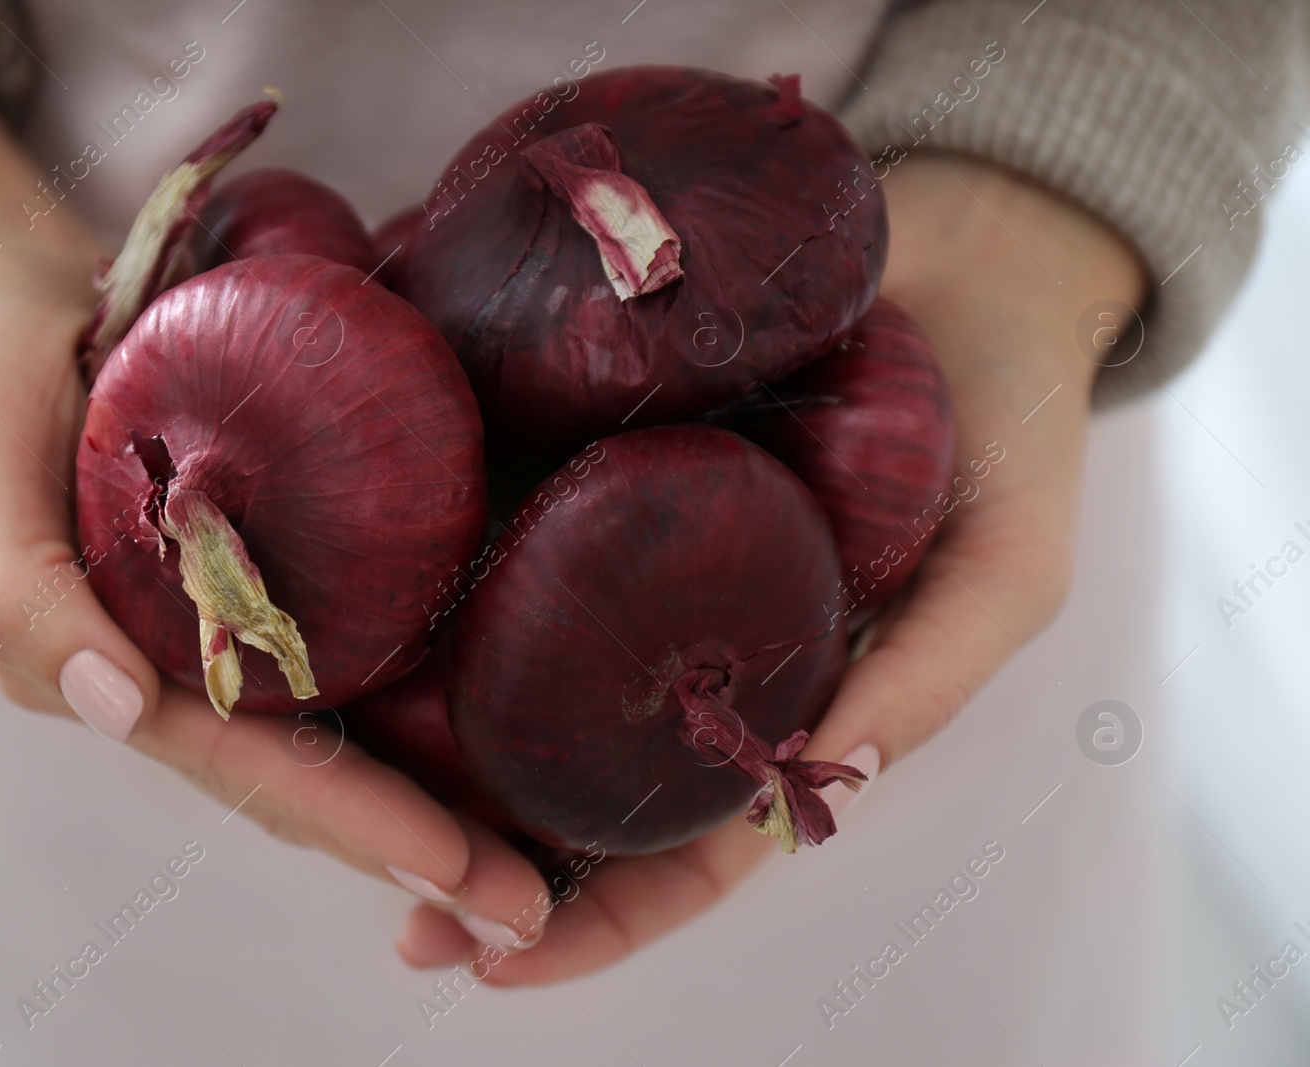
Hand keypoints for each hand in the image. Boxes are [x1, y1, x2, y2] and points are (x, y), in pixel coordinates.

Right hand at [0, 35, 551, 929]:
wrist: (5, 300)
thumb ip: (21, 596)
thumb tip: (117, 706)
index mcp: (115, 673)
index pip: (251, 768)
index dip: (353, 824)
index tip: (458, 871)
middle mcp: (184, 668)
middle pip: (315, 776)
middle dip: (418, 847)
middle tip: (530, 904)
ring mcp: (231, 622)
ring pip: (344, 726)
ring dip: (435, 792)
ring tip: (536, 846)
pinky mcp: (269, 563)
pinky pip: (354, 638)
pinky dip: (421, 692)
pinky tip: (503, 710)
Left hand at [395, 152, 1146, 983]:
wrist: (974, 248)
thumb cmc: (1007, 423)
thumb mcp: (1007, 563)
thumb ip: (931, 670)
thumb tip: (825, 771)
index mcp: (781, 696)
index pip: (686, 841)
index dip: (602, 920)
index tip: (494, 966)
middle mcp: (687, 637)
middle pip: (573, 775)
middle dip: (484, 857)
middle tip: (391, 916)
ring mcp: (629, 545)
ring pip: (516, 660)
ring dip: (429, 732)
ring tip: (337, 783)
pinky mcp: (593, 439)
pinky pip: (507, 511)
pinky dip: (439, 560)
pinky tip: (359, 598)